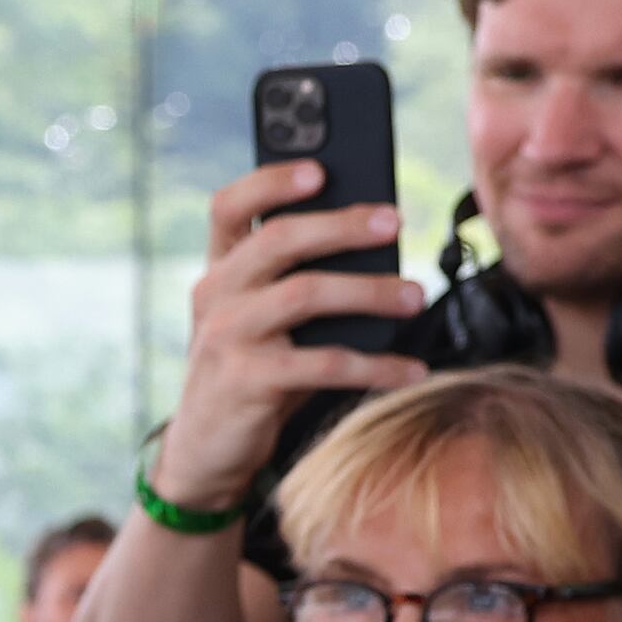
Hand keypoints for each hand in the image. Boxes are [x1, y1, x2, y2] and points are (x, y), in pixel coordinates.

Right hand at [147, 159, 435, 518]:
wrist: (207, 451)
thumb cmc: (252, 372)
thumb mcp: (261, 319)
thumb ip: (296, 279)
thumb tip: (377, 241)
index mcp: (219, 270)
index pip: (229, 207)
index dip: (271, 182)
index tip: (320, 170)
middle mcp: (214, 295)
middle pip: (278, 239)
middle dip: (342, 226)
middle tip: (394, 223)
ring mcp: (225, 337)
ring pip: (305, 295)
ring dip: (370, 292)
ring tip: (415, 297)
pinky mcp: (246, 381)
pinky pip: (323, 363)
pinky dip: (376, 366)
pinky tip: (410, 368)